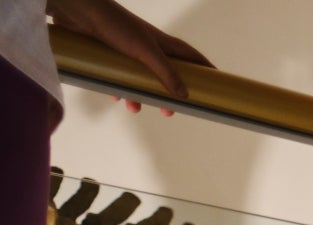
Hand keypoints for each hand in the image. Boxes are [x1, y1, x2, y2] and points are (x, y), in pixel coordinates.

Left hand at [44, 0, 211, 112]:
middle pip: (168, 74)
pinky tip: (114, 97)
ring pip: (141, 78)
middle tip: (172, 110)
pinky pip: (119, 76)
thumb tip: (184, 96)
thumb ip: (166, 73)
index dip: (206, 71)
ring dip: (140, 95)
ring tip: (135, 108)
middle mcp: (149, 47)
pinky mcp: (111, 54)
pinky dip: (118, 88)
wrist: (79, 10)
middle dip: (170, 94)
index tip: (217, 86)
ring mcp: (130, 50)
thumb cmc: (116, 26)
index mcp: (164, 44)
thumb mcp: (146, 52)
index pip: (193, 58)